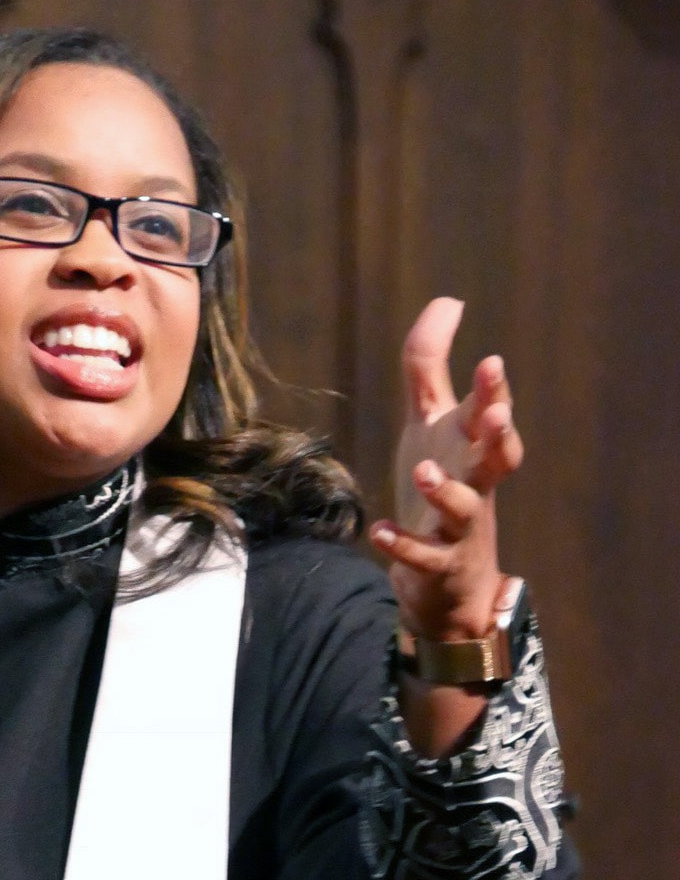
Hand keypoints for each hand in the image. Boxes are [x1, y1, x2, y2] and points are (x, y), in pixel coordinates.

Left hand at [369, 297, 523, 639]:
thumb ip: (430, 366)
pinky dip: (403, 544)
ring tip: (425, 470)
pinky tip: (381, 531)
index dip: (492, 391)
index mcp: (472, 448)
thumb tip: (447, 302)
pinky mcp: (438, 563)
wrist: (449, 577)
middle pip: (497, 458)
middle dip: (500, 435)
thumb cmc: (441, 483)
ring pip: (462, 508)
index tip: (490, 360)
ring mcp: (460, 527)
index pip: (490, 415)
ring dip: (445, 490)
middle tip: (497, 414)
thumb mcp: (431, 423)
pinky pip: (424, 556)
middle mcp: (475, 484)